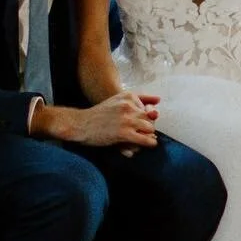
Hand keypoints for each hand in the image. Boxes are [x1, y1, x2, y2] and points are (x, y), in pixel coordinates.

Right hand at [34, 92, 159, 151]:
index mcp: (129, 96)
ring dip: (149, 135)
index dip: (147, 119)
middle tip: (144, 134)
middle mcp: (129, 105)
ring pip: (150, 128)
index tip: (140, 125)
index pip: (148, 108)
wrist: (80, 124)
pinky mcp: (124, 133)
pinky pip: (144, 139)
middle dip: (149, 127)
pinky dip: (149, 143)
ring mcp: (127, 119)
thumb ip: (140, 98)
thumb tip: (159, 100)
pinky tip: (150, 144)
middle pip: (150, 118)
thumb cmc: (99, 114)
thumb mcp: (118, 100)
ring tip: (146, 140)